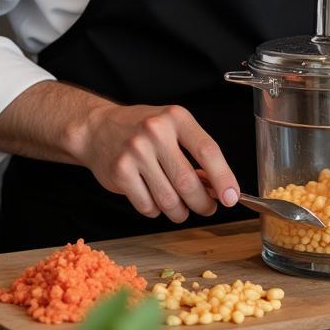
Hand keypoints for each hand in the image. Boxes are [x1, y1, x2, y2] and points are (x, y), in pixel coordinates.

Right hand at [74, 102, 239, 223]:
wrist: (98, 128)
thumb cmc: (142, 129)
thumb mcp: (172, 127)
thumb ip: (195, 152)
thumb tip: (218, 187)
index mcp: (176, 117)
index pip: (208, 151)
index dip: (223, 178)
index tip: (232, 197)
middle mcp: (155, 132)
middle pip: (188, 182)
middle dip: (203, 203)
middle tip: (207, 207)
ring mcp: (135, 152)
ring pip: (169, 199)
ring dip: (180, 212)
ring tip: (181, 208)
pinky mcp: (120, 172)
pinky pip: (148, 206)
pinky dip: (156, 211)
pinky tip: (154, 200)